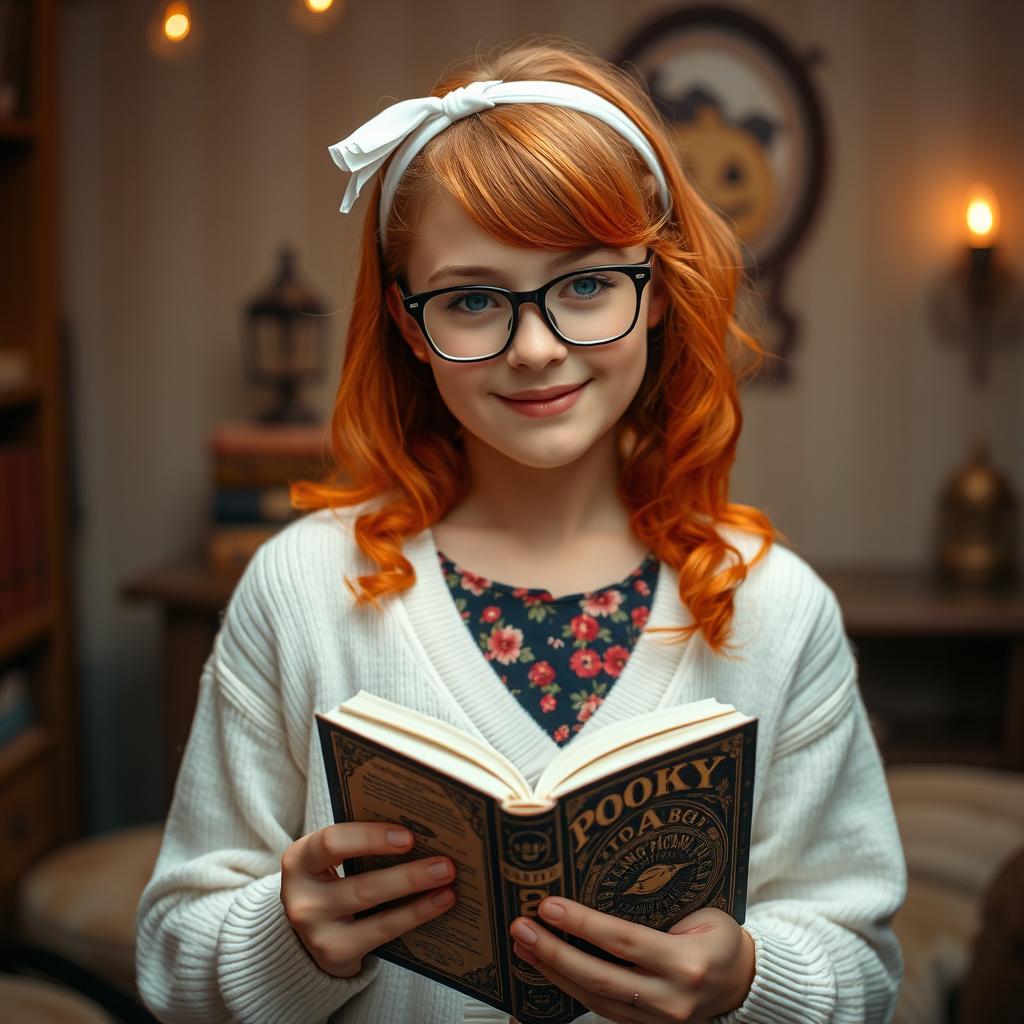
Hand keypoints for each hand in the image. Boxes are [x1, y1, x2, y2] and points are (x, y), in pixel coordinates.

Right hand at [280, 821, 456, 977]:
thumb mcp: (333, 859)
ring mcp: (314, 931)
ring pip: (373, 909)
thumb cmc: (333, 878)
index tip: (409, 836)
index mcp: (299, 859)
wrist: (310, 930)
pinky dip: (415, 914)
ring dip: (416, 893)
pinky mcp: (334, 954)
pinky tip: (440, 902)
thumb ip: (361, 841)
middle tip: (445, 863)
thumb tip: (421, 826)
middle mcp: (300, 897)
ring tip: (447, 881)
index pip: (331, 842)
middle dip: (408, 873)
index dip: (371, 838)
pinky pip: (381, 932)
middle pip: (360, 884)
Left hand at [509, 899, 754, 1022]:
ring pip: (595, 998)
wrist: (744, 983)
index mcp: (686, 962)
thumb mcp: (699, 912)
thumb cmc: (719, 937)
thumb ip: (656, 909)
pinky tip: (549, 969)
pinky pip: (603, 1010)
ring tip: (524, 946)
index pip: (622, 941)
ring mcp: (659, 1021)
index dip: (582, 924)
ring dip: (554, 972)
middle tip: (521, 927)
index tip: (548, 906)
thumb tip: (598, 886)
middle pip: (600, 976)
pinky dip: (571, 989)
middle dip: (554, 952)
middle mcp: (671, 997)